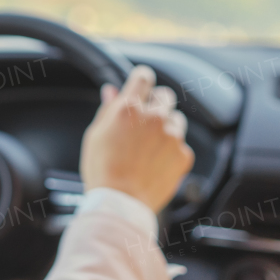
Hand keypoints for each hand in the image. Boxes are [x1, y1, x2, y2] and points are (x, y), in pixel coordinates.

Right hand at [79, 65, 194, 212]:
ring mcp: (172, 136)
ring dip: (166, 127)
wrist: (120, 203)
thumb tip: (112, 91)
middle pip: (165, 95)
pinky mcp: (183, 155)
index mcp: (130, 108)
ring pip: (176, 119)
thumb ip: (108, 109)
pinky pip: (181, 144)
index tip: (141, 86)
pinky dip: (171, 150)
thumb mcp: (95, 135)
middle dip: (156, 104)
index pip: (144, 76)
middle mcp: (155, 117)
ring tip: (149, 147)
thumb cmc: (102, 170)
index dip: (142, 80)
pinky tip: (156, 163)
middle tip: (143, 122)